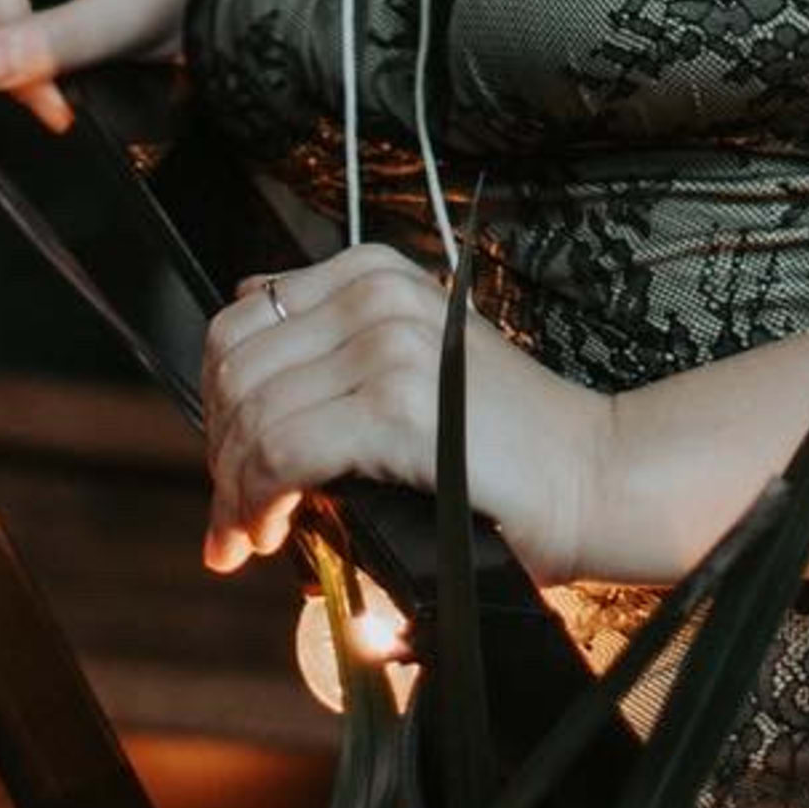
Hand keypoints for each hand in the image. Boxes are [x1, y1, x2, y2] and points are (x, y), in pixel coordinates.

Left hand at [198, 244, 615, 585]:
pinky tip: (272, 533)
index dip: (216, 400)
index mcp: (374, 273)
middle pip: (234, 367)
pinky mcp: (394, 406)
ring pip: (251, 416)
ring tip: (249, 534)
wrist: (592, 476)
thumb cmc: (505, 443)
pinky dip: (258, 503)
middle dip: (219, 450)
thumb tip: (249, 319)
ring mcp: (385, 345)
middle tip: (233, 512)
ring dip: (233, 490)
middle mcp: (375, 294)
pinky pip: (280, 454)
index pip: (242, 321)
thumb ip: (335, 343)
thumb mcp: (414, 363)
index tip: (229, 462)